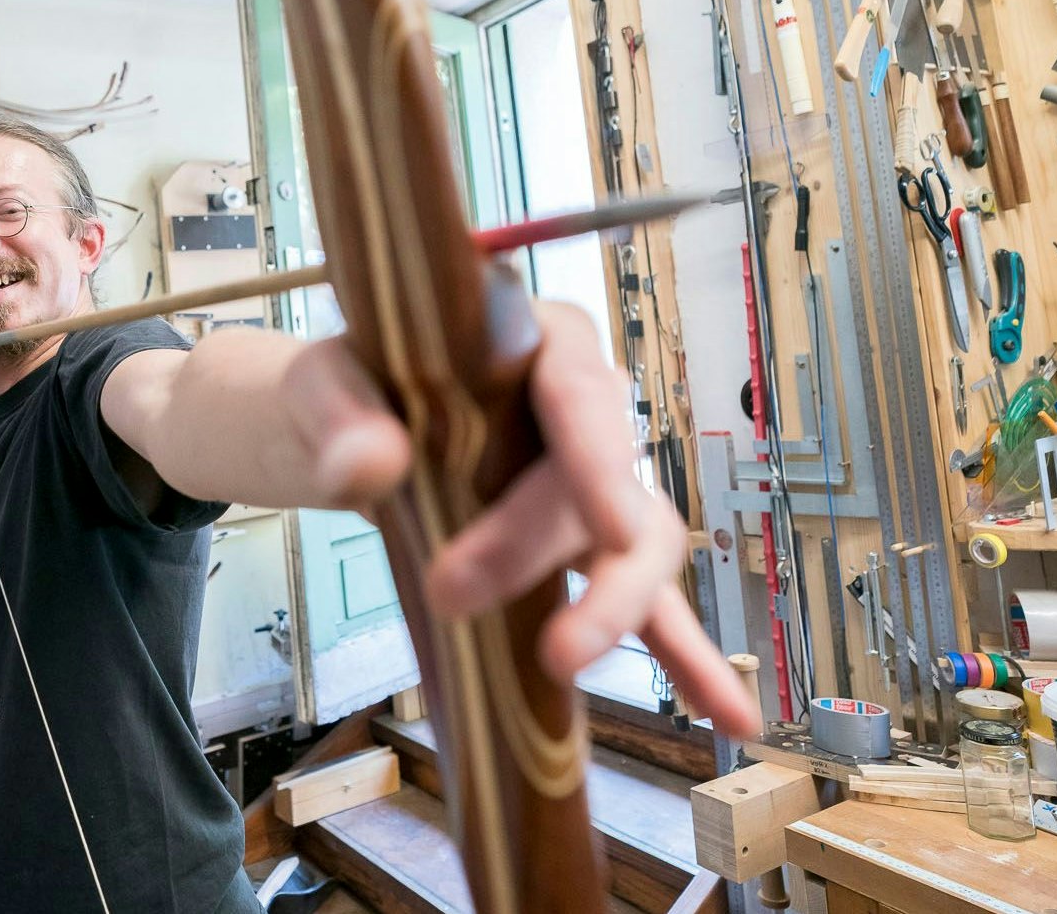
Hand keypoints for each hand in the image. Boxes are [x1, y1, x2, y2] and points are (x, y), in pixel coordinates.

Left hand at [282, 300, 759, 739]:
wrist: (355, 427)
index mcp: (540, 340)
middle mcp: (587, 408)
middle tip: (451, 592)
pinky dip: (689, 660)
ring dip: (613, 609)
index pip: (578, 391)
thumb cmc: (352, 385)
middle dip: (536, 546)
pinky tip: (732, 716)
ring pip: (642, 547)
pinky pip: (652, 607)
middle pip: (598, 482)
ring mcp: (596, 485)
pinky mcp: (589, 551)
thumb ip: (340, 416)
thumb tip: (365, 468)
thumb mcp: (324, 383)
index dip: (595, 456)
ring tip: (563, 660)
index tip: (601, 520)